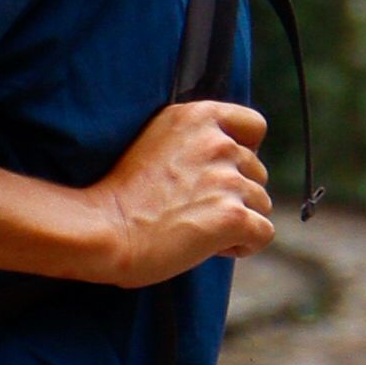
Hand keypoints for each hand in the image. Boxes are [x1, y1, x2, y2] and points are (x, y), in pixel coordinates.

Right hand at [90, 98, 273, 279]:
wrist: (103, 229)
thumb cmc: (122, 196)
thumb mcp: (157, 142)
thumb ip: (194, 141)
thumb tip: (228, 161)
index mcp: (197, 117)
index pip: (254, 126)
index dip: (246, 151)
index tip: (223, 171)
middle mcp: (218, 142)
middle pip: (258, 172)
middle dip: (236, 194)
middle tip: (195, 210)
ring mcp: (227, 179)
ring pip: (261, 204)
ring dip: (237, 221)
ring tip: (196, 229)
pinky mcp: (233, 216)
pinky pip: (262, 233)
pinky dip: (242, 246)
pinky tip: (209, 247)